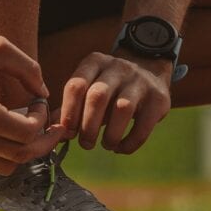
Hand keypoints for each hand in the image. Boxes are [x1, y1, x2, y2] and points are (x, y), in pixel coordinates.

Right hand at [0, 36, 71, 176]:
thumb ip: (29, 69)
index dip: (42, 120)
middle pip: (20, 155)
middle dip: (42, 142)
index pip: (27, 133)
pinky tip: (1, 138)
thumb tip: (44, 93)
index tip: (38, 102)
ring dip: (20, 152)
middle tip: (48, 129)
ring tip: (23, 132)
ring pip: (4, 168)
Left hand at [57, 53, 172, 154]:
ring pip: (122, 108)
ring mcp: (140, 81)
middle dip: (88, 126)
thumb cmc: (110, 86)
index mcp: (94, 62)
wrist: (149, 68)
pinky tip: (121, 147)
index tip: (67, 132)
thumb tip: (51, 131)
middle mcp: (118, 67)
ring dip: (110, 134)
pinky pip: (144, 125)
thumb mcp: (89, 87)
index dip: (68, 112)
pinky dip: (130, 142)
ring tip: (106, 145)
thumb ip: (70, 107)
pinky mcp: (159, 98)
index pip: (76, 85)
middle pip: (97, 97)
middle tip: (85, 144)